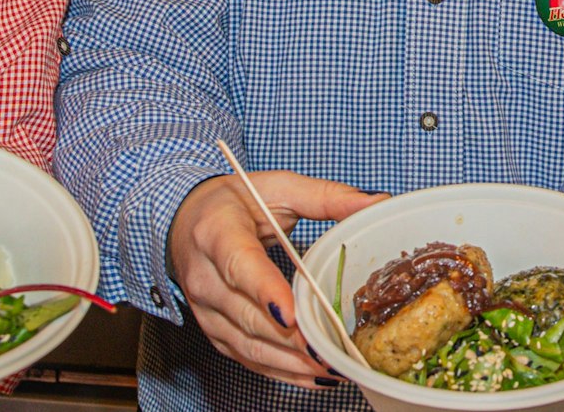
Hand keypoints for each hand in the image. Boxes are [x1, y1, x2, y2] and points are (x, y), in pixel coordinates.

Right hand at [168, 171, 383, 388]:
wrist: (186, 220)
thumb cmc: (234, 202)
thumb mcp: (278, 187)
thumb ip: (326, 196)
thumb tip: (376, 201)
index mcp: (216, 232)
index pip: (239, 265)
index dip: (264, 291)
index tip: (291, 315)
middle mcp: (203, 276)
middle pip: (247, 315)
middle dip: (290, 339)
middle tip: (331, 351)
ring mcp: (205, 309)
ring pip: (248, 344)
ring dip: (290, 362)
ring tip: (332, 368)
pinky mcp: (214, 331)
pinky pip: (247, 357)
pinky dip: (281, 372)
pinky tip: (314, 376)